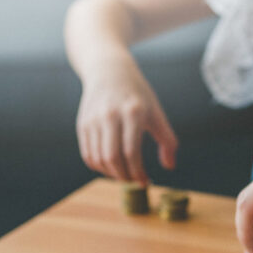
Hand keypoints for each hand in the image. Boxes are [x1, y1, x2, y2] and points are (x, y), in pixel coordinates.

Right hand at [76, 59, 177, 184]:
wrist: (109, 71)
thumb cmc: (137, 95)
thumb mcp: (156, 112)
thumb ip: (167, 140)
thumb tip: (169, 166)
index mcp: (132, 112)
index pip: (132, 151)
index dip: (138, 172)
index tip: (145, 182)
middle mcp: (109, 116)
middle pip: (112, 157)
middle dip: (124, 176)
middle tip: (134, 181)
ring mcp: (93, 120)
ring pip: (98, 159)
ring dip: (111, 174)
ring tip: (124, 175)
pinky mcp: (83, 124)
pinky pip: (88, 154)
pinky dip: (99, 167)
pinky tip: (111, 167)